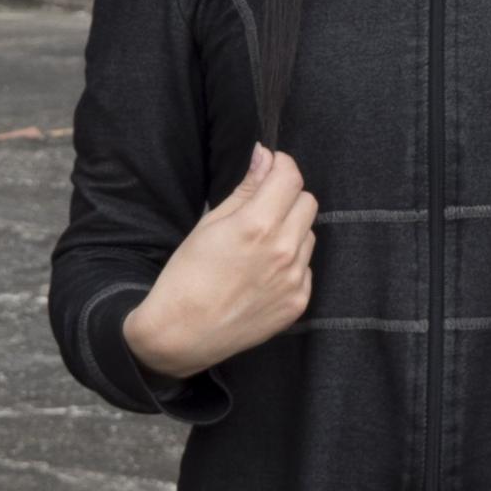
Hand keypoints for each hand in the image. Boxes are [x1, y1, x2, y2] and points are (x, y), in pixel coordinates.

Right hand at [122, 144, 316, 381]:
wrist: (182, 334)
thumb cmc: (187, 276)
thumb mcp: (209, 224)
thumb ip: (245, 189)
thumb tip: (265, 156)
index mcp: (258, 225)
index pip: (291, 177)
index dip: (281, 165)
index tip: (270, 168)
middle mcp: (284, 251)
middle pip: (308, 202)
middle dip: (287, 197)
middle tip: (262, 207)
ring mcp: (295, 279)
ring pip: (309, 235)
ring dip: (291, 231)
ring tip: (259, 247)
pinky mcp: (298, 302)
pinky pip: (306, 268)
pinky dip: (291, 263)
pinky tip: (262, 274)